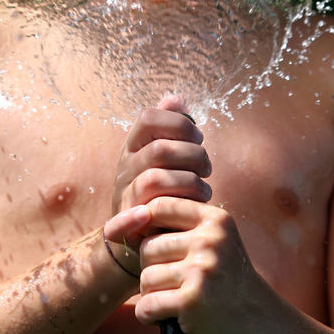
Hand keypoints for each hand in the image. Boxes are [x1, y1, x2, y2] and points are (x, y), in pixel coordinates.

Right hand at [111, 95, 211, 249]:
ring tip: (205, 190)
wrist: (138, 236)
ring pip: (155, 179)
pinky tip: (185, 206)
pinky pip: (140, 212)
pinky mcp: (129, 223)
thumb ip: (169, 127)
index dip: (178, 123)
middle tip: (207, 168)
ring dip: (189, 184)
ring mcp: (125, 194)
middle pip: (160, 149)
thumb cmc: (160, 190)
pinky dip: (158, 209)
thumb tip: (175, 98)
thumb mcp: (161, 156)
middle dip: (192, 156)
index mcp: (133, 145)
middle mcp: (126, 166)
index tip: (198, 137)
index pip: (148, 118)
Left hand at [135, 196, 260, 333]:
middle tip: (168, 281)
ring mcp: (201, 270)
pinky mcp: (192, 301)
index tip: (149, 241)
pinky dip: (149, 314)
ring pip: (146, 277)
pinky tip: (163, 317)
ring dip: (150, 293)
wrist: (258, 320)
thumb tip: (136, 214)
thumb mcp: (216, 239)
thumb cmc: (227, 277)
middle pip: (148, 246)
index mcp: (214, 219)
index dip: (145, 224)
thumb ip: (184, 224)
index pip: (160, 206)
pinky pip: (148, 305)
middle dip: (150, 267)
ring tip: (169, 298)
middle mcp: (209, 240)